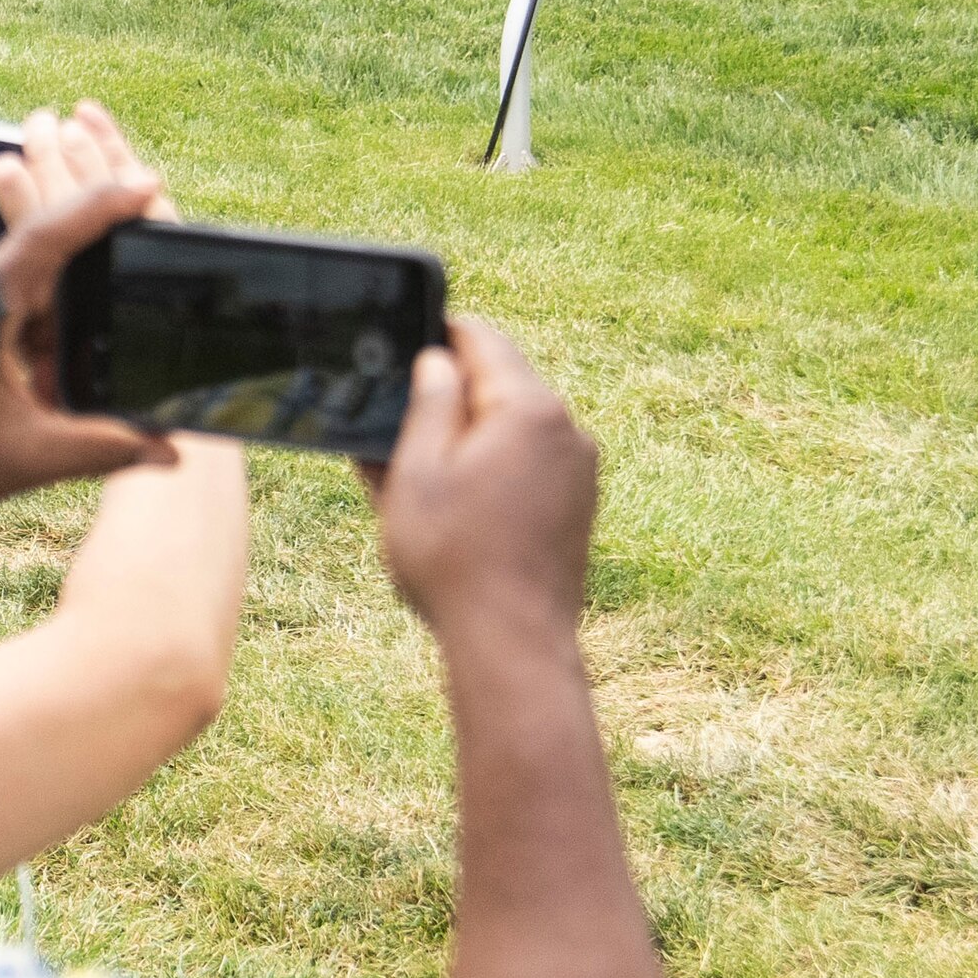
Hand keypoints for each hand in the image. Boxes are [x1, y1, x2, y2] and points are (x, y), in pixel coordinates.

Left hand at [0, 103, 174, 505]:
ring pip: (37, 267)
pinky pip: (26, 295)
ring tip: (121, 254)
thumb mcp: (30, 455)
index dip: (96, 205)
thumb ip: (103, 447)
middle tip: (148, 199)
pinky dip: (58, 300)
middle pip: (46, 239)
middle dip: (99, 221)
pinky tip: (79, 320)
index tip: (144, 184)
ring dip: (79, 266)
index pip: (44, 236)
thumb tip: (169, 452)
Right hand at [368, 320, 598, 651]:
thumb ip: (429, 404)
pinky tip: (455, 503)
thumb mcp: (418, 473)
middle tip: (397, 419)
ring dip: (470, 437)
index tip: (406, 338)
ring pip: (514, 429)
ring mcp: (579, 470)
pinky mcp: (579, 505)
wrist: (513, 644)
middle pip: (501, 384)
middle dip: (450, 395)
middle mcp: (567, 430)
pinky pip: (530, 466)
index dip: (438, 333)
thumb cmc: (455, 560)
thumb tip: (436, 361)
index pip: (482, 339)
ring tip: (418, 472)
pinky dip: (494, 470)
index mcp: (529, 409)